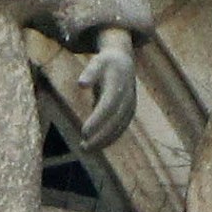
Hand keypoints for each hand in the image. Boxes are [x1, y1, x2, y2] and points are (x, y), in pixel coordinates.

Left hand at [73, 26, 139, 150]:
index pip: (107, 107)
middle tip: (83, 146)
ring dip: (104, 140)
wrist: (124, 62)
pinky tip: (96, 146)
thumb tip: (81, 84)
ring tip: (86, 149)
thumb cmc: (106, 63)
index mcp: (118, 86)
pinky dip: (110, 138)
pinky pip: (120, 129)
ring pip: (119, 128)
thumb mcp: (97, 62)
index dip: (97, 121)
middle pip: (114, 122)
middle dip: (100, 136)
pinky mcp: (129, 113)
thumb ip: (89, 73)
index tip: (84, 132)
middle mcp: (126, 99)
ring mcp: (130, 107)